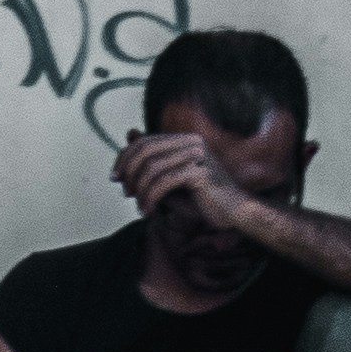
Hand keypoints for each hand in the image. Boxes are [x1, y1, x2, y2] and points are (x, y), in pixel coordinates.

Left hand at [116, 124, 255, 243]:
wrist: (236, 213)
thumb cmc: (204, 199)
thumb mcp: (172, 182)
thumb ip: (152, 165)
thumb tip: (130, 137)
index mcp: (185, 140)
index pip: (146, 141)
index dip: (125, 158)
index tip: (114, 176)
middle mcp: (191, 142)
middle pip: (146, 150)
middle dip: (129, 171)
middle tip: (124, 191)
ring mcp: (197, 156)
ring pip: (153, 168)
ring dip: (139, 189)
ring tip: (138, 204)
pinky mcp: (200, 173)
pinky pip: (164, 183)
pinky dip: (150, 198)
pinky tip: (147, 210)